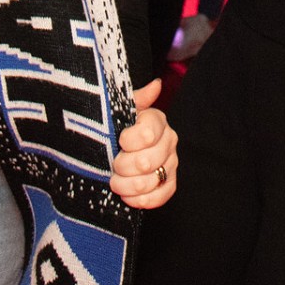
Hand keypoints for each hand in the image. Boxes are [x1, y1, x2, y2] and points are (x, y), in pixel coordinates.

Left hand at [110, 78, 178, 209]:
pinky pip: (161, 196)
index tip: (119, 141)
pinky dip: (142, 200)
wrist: (114, 152)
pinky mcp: (170, 184)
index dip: (128, 141)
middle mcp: (169, 141)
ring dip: (128, 186)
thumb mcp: (120, 110)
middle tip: (113, 165)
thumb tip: (157, 84)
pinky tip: (128, 196)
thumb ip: (136, 99)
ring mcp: (171, 163)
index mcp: (157, 121)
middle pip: (146, 162)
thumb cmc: (116, 128)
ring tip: (116, 182)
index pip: (146, 134)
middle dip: (123, 167)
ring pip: (151, 181)